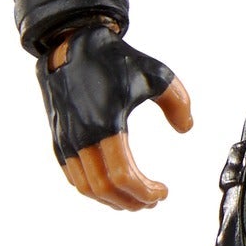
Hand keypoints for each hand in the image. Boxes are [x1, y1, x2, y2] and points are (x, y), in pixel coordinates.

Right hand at [38, 23, 193, 209]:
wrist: (71, 44)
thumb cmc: (115, 58)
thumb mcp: (157, 74)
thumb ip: (179, 102)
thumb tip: (186, 129)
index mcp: (106, 123)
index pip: (124, 175)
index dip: (145, 191)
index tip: (163, 191)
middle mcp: (81, 136)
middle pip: (105, 188)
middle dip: (132, 201)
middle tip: (153, 201)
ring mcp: (66, 139)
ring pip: (86, 188)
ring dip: (113, 200)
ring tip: (135, 198)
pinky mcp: (59, 138)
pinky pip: (74, 176)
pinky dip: (94, 189)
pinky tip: (113, 186)